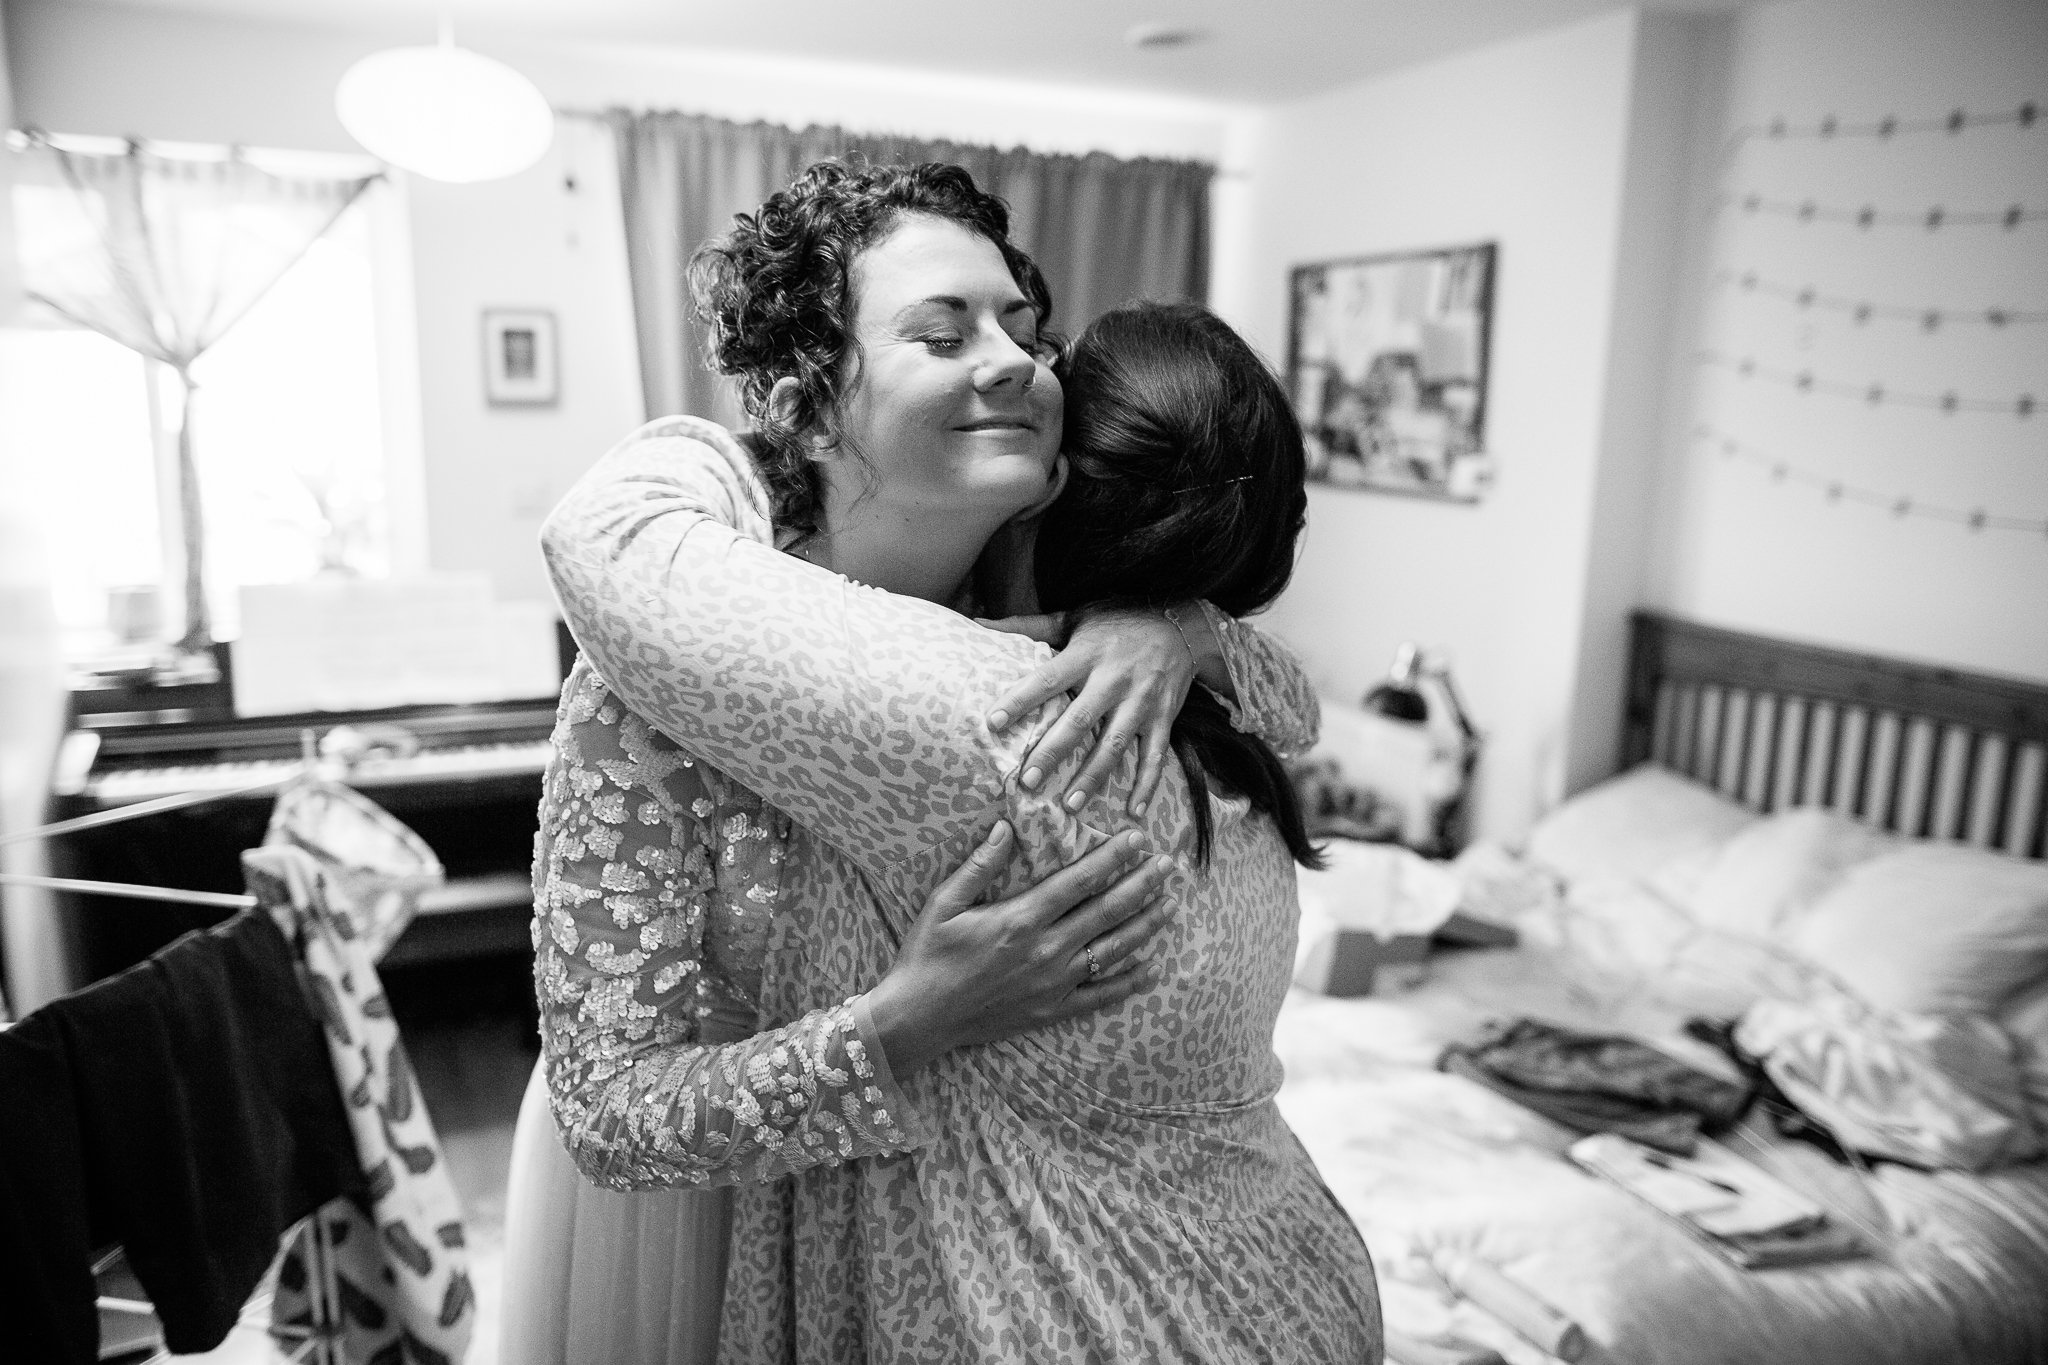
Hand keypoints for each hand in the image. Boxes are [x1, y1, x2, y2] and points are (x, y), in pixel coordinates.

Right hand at [865, 822, 1176, 1076]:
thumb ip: (979, 864)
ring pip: (1112, 950)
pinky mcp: (1050, 1011)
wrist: (917, 1018)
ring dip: (1145, 925)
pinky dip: (1129, 983)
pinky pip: (1099, 997)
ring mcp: (1052, 984)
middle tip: (1169, 866)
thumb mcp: (943, 903)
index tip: (1138, 838)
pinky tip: (1152, 968)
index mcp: (1020, 919)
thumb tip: (1006, 826)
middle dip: (1142, 885)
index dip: (1113, 857)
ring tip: (1171, 904)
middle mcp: (1044, 950)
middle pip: (1106, 912)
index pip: (1079, 881)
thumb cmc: (926, 955)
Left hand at [980, 607, 1198, 816]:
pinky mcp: (1165, 716)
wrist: (1181, 622)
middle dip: (1053, 752)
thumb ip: (1029, 626)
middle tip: (1027, 781)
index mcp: (1087, 654)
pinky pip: (1155, 755)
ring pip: (1115, 744)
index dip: (1020, 701)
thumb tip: (980, 623)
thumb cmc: (1118, 621)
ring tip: (1070, 804)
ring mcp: (1142, 700)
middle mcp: (1114, 678)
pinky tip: (1133, 812)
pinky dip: (1147, 785)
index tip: (992, 723)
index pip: (1046, 679)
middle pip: (1079, 720)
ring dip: (1093, 776)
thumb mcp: (1075, 617)